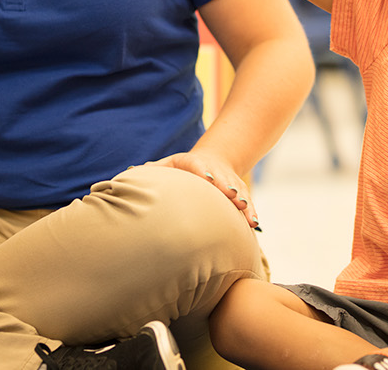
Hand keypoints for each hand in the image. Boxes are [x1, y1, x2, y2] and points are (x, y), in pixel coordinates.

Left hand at [144, 151, 258, 228]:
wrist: (215, 162)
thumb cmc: (182, 170)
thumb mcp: (168, 166)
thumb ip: (153, 171)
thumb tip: (132, 173)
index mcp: (194, 164)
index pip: (200, 166)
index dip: (205, 171)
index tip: (209, 178)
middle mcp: (216, 172)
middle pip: (224, 178)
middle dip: (228, 187)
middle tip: (233, 196)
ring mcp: (231, 183)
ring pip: (239, 192)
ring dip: (244, 202)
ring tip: (247, 213)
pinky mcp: (241, 194)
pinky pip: (248, 203)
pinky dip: (251, 213)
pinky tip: (254, 225)